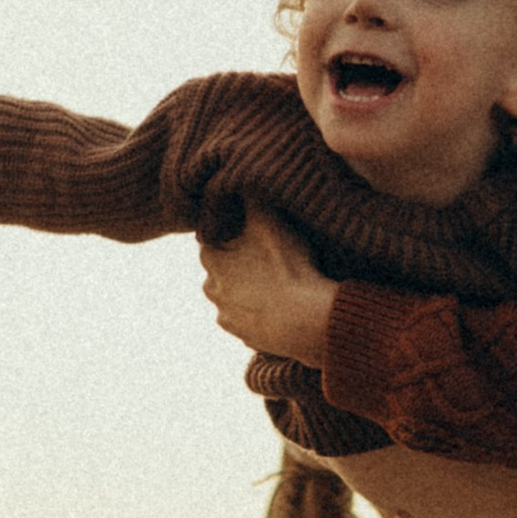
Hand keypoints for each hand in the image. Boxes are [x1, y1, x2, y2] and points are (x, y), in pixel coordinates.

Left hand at [201, 207, 336, 365]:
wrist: (304, 321)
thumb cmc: (286, 267)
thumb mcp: (270, 222)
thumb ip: (252, 199)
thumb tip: (240, 181)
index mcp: (212, 259)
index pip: (212, 237)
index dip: (230, 229)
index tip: (248, 226)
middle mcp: (212, 289)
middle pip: (221, 268)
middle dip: (238, 260)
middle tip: (266, 252)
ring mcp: (227, 316)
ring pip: (233, 295)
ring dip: (248, 288)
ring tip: (277, 281)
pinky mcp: (245, 336)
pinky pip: (249, 318)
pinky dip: (260, 311)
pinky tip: (280, 305)